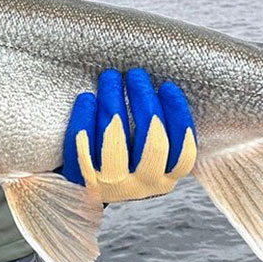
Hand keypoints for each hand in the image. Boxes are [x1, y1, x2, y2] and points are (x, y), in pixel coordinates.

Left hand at [61, 68, 196, 201]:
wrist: (79, 187)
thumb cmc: (120, 157)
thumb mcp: (144, 152)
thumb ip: (156, 130)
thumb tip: (161, 87)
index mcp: (165, 178)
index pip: (182, 151)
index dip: (178, 117)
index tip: (167, 86)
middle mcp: (142, 185)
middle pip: (152, 143)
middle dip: (145, 102)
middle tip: (136, 74)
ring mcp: (112, 185)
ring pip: (115, 143)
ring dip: (113, 103)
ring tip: (110, 77)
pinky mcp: (83, 179)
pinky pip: (84, 148)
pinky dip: (85, 120)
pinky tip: (87, 98)